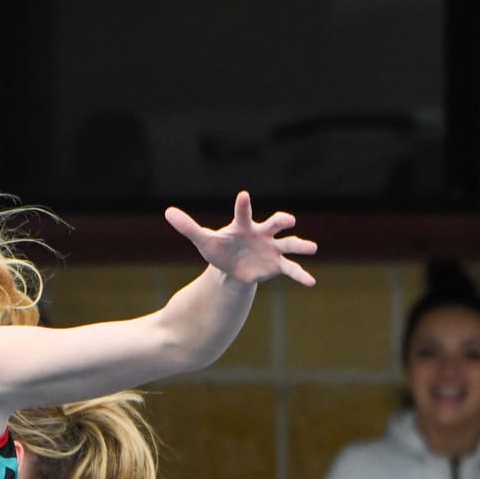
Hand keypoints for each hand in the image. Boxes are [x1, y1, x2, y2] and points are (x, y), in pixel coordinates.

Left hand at [165, 191, 316, 287]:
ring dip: (301, 245)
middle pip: (274, 223)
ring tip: (312, 248)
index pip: (243, 213)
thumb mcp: (203, 240)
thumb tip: (167, 212)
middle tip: (289, 219)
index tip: (243, 196)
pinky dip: (301, 275)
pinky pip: (291, 269)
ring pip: (289, 244)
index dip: (243, 205)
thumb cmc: (219, 249)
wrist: (231, 268)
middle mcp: (262, 234)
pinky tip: (311, 282)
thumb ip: (188, 227)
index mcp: (244, 226)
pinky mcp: (276, 265)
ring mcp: (272, 249)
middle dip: (281, 220)